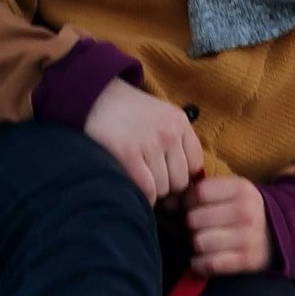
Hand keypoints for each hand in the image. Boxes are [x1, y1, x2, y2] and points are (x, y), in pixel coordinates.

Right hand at [84, 80, 203, 203]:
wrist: (98, 98)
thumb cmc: (130, 112)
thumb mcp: (163, 116)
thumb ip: (178, 140)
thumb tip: (189, 180)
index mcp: (180, 122)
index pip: (196, 164)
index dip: (184, 177)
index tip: (171, 180)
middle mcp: (169, 133)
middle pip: (181, 180)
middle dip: (168, 188)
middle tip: (153, 183)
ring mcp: (150, 143)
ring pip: (163, 188)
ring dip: (153, 193)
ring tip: (141, 182)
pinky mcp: (129, 153)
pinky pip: (146, 188)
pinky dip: (143, 197)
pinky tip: (135, 191)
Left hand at [184, 175, 274, 276]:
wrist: (277, 235)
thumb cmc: (243, 211)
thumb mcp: (231, 192)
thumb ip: (200, 192)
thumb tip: (168, 202)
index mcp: (241, 189)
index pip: (199, 193)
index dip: (188, 201)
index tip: (191, 208)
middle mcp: (246, 211)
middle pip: (195, 219)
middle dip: (192, 225)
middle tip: (200, 228)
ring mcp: (248, 236)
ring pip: (199, 242)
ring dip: (196, 245)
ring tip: (204, 242)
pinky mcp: (246, 260)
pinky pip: (209, 264)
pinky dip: (200, 264)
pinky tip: (203, 260)